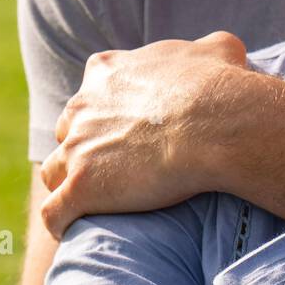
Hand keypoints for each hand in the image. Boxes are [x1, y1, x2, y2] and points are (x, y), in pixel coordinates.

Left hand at [39, 31, 248, 238]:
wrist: (212, 124)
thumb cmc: (218, 89)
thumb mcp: (219, 52)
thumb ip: (213, 51)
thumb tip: (229, 52)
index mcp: (107, 74)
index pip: (92, 94)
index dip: (105, 116)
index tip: (124, 136)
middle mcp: (84, 107)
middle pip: (69, 132)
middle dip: (84, 152)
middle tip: (113, 175)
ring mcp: (79, 148)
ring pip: (54, 171)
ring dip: (67, 187)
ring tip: (90, 209)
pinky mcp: (82, 187)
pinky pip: (54, 212)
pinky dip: (60, 223)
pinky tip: (72, 234)